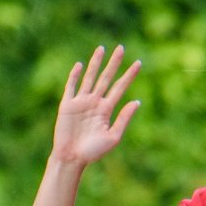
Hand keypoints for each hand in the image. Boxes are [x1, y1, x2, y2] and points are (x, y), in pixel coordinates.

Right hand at [52, 45, 140, 167]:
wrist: (72, 158)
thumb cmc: (93, 152)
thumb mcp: (113, 137)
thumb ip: (124, 119)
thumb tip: (136, 102)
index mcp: (106, 110)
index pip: (120, 88)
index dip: (129, 75)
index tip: (138, 63)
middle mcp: (95, 102)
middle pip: (106, 78)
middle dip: (114, 63)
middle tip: (121, 47)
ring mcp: (81, 102)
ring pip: (90, 77)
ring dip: (96, 63)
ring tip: (102, 49)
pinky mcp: (67, 104)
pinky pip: (71, 86)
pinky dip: (74, 75)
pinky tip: (79, 64)